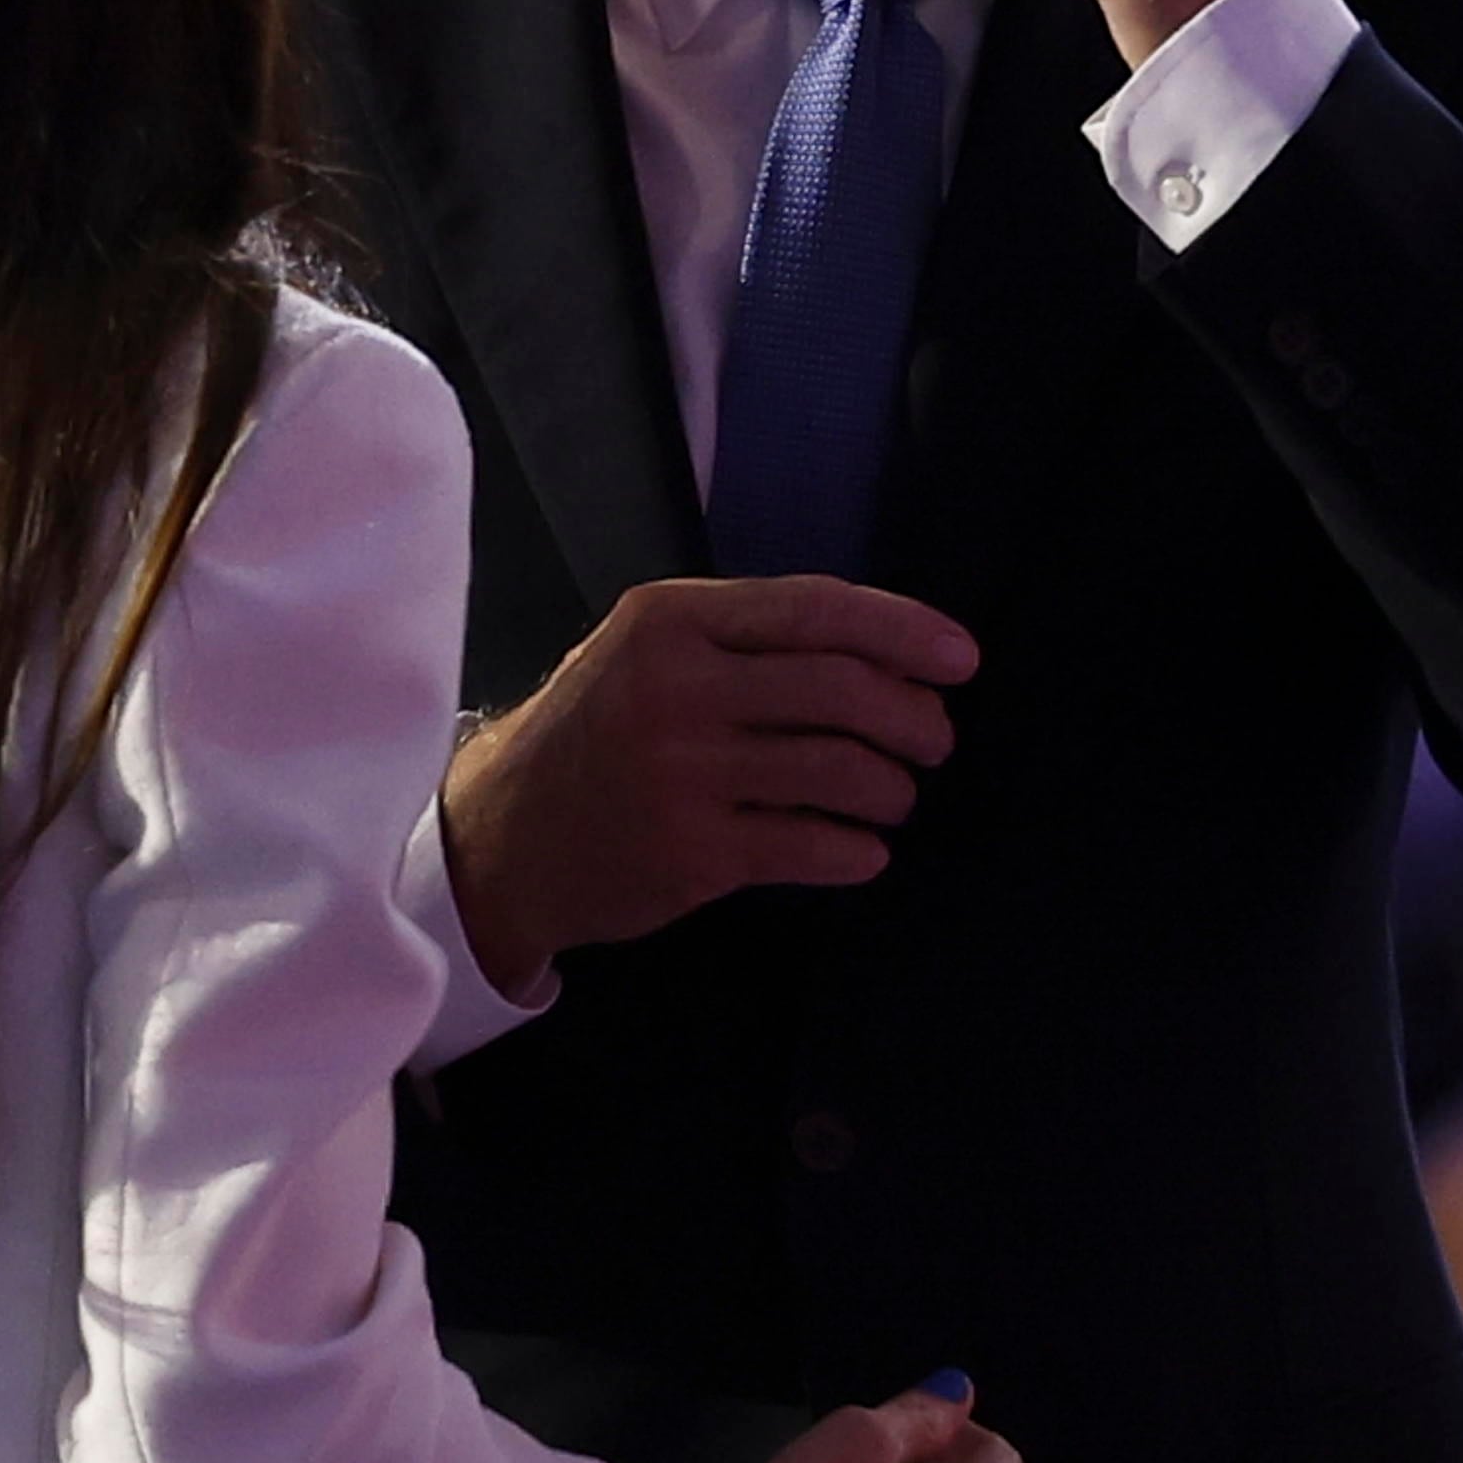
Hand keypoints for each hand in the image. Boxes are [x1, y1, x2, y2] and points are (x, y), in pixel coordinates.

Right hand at [436, 577, 977, 985]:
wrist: (501, 839)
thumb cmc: (595, 734)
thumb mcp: (645, 653)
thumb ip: (747, 642)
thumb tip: (889, 656)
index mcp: (671, 620)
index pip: (817, 609)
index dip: (905, 631)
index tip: (962, 660)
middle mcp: (676, 687)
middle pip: (843, 689)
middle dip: (914, 718)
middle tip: (933, 741)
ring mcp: (682, 772)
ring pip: (840, 771)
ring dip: (893, 789)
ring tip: (893, 799)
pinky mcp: (690, 853)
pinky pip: (812, 846)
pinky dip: (858, 850)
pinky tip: (861, 850)